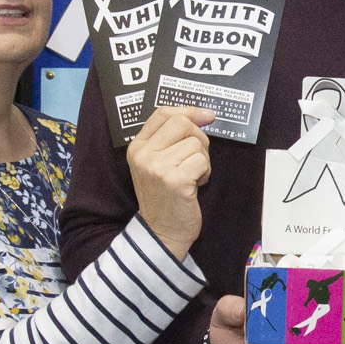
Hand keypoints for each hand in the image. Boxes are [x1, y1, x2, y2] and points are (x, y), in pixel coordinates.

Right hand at [130, 107, 214, 258]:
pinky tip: (195, 185)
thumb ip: (171, 140)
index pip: (163, 113)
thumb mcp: (158, 164)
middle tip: (196, 159)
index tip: (207, 116)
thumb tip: (203, 115)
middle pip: (182, 123)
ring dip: (203, 160)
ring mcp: (157, 167)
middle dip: (199, 138)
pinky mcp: (174, 180)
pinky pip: (202, 161)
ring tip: (192, 177)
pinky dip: (205, 172)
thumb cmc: (166, 197)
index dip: (189, 111)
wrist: (162, 233)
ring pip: (195, 143)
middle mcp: (143, 154)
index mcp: (137, 147)